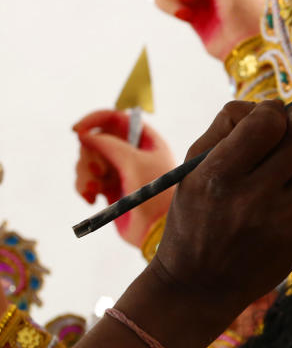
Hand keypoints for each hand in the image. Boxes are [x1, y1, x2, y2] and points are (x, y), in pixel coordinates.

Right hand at [74, 110, 175, 248]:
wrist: (158, 230)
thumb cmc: (154, 193)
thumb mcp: (133, 163)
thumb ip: (109, 144)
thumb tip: (84, 135)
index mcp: (145, 140)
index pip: (115, 117)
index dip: (94, 120)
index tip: (77, 131)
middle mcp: (132, 152)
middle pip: (96, 140)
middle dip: (90, 156)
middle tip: (100, 174)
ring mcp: (119, 170)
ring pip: (87, 161)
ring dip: (85, 175)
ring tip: (95, 190)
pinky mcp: (110, 188)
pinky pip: (86, 180)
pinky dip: (84, 187)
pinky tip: (92, 200)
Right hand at [151, 101, 291, 319]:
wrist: (199, 285)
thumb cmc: (193, 218)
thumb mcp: (191, 170)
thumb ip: (225, 128)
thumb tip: (269, 106)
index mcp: (219, 177)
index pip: (265, 123)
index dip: (270, 110)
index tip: (265, 117)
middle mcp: (254, 198)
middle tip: (287, 123)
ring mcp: (284, 218)